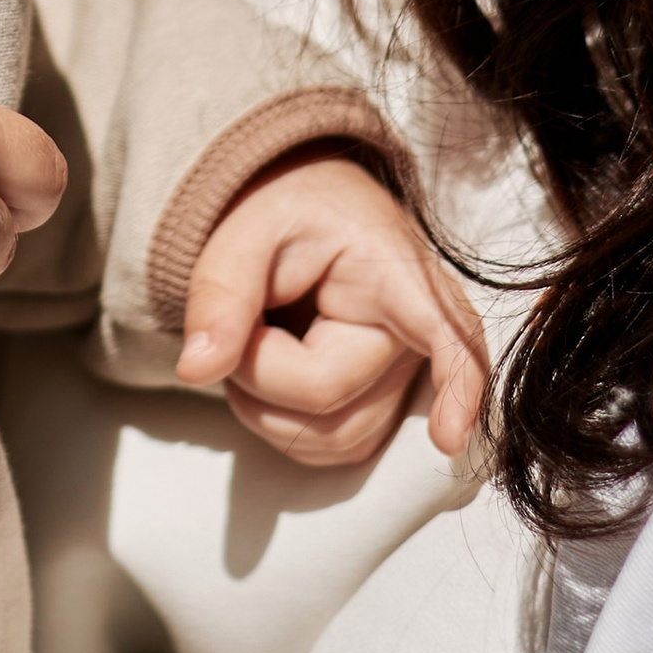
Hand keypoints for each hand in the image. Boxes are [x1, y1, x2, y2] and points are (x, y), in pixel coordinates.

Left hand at [176, 150, 487, 466]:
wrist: (301, 205)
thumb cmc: (285, 209)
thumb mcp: (244, 230)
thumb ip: (219, 293)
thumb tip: (196, 369)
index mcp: (394, 272)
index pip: (446, 331)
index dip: (456, 387)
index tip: (448, 439)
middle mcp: (414, 331)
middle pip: (326, 394)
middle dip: (255, 370)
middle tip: (229, 322)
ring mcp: (402, 376)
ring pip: (332, 438)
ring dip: (265, 408)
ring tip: (248, 345)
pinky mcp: (382, 405)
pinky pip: (335, 448)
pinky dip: (285, 426)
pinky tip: (269, 377)